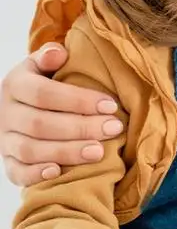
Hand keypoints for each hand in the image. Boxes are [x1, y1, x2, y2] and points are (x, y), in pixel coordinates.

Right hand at [0, 42, 121, 186]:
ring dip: (66, 152)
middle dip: (80, 127)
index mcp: (15, 85)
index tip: (111, 105)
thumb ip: (49, 57)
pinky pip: (16, 172)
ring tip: (99, 151)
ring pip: (30, 150)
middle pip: (40, 124)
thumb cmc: (44, 85)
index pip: (43, 93)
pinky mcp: (8, 162)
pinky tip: (59, 172)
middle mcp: (6, 114)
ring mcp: (4, 140)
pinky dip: (36, 175)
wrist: (19, 106)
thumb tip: (58, 53)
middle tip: (113, 128)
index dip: (78, 100)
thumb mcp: (42, 66)